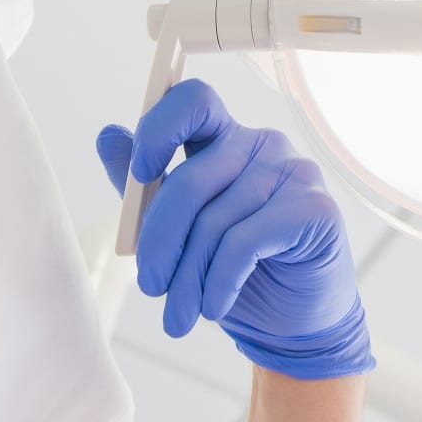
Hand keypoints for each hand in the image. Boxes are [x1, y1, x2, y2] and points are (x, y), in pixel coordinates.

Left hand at [97, 80, 372, 379]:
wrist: (291, 320)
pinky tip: (214, 307)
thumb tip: (106, 135)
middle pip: (192, 179)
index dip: (159, 128)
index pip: (192, 101)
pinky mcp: (314, 208)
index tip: (140, 175)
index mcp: (226, 139)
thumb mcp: (181, 230)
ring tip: (179, 316)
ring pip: (215, 221)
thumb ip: (147, 188)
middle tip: (149, 286)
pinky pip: (245, 243)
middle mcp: (262, 145)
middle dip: (159, 240)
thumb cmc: (236, 269)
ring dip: (187, 280)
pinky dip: (219, 282)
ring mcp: (294, 172)